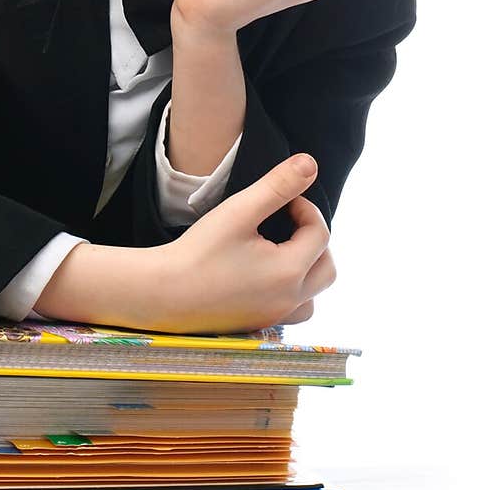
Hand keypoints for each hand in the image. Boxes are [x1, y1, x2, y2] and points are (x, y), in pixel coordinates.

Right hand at [143, 154, 335, 333]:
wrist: (162, 292)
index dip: (305, 209)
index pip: (320, 233)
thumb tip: (310, 164)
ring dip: (308, 270)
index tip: (281, 200)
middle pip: (327, 267)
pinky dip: (291, 293)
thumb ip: (277, 186)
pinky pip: (292, 311)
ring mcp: (275, 317)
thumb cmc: (198, 251)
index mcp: (290, 272)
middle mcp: (290, 300)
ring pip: (314, 296)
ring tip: (282, 251)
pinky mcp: (258, 326)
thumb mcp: (239, 211)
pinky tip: (265, 276)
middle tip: (287, 223)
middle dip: (314, 239)